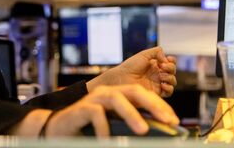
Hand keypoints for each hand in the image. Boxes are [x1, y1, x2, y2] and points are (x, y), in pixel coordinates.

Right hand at [44, 84, 178, 136]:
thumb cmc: (89, 131)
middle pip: (134, 91)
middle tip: (168, 120)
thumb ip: (130, 127)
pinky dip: (104, 128)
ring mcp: (94, 99)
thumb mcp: (115, 129)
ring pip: (116, 99)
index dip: (160, 106)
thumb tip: (154, 134)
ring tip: (142, 130)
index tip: (174, 120)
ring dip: (131, 114)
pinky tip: (107, 141)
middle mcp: (108, 93)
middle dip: (153, 105)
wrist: (59, 130)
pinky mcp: (81, 108)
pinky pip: (96, 114)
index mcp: (119, 96)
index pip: (144, 95)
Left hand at [87, 47, 176, 97]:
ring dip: (170, 78)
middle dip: (171, 68)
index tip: (167, 60)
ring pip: (172, 82)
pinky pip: (168, 92)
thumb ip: (157, 52)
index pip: (169, 63)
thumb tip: (167, 59)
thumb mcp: (144, 54)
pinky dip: (169, 88)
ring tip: (161, 76)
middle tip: (162, 67)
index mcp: (154, 64)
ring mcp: (157, 83)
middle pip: (172, 72)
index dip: (171, 61)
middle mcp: (157, 74)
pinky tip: (162, 84)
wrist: (122, 78)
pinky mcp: (156, 93)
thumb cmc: (130, 66)